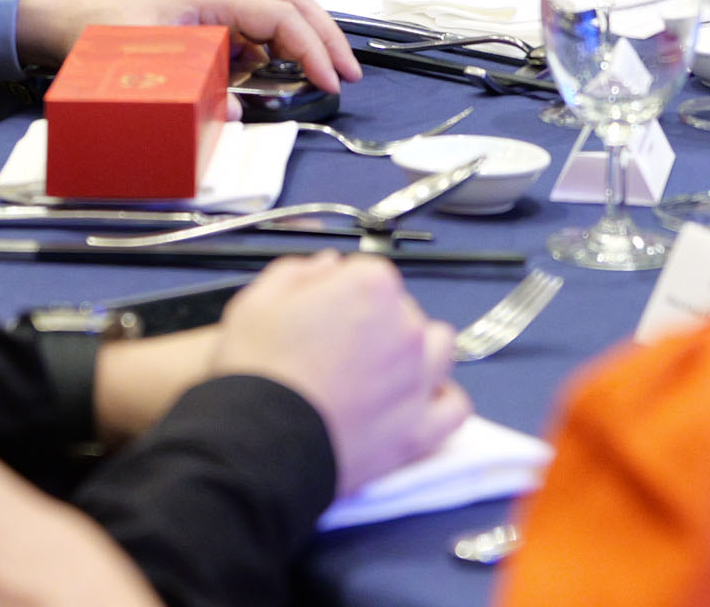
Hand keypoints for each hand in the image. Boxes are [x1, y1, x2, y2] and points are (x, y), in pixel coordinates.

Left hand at [15, 0, 358, 88]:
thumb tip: (230, 111)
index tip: (329, 80)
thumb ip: (186, 93)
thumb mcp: (140, 74)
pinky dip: (286, 14)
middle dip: (325, 34)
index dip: (311, 46)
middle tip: (345, 73)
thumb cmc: (101, 39)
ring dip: (309, 19)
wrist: (73, 16)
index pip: (277, 10)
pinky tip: (283, 46)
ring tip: (321, 61)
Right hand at [210, 254, 467, 495]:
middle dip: (378, 323)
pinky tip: (415, 402)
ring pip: (439, 350)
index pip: (370, 274)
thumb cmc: (256, 373)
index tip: (325, 310)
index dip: (343, 291)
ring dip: (417, 353)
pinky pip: (453, 407)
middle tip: (339, 348)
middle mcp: (405, 328)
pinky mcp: (420, 429)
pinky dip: (440, 402)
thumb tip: (326, 266)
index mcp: (370, 287)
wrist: (256, 445)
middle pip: (404, 311)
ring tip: (381, 371)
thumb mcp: (256, 301)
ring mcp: (418, 380)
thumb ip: (297, 273)